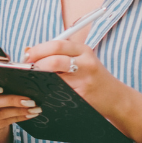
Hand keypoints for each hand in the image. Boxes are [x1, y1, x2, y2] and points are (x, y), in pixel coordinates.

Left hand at [23, 38, 141, 142]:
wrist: (116, 98)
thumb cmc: (91, 77)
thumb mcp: (80, 60)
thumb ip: (58, 54)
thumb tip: (27, 51)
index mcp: (83, 50)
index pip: (56, 45)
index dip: (37, 50)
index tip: (26, 56)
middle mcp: (86, 62)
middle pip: (54, 59)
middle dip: (36, 64)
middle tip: (26, 70)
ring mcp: (85, 80)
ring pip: (54, 76)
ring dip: (39, 78)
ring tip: (33, 80)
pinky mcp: (82, 95)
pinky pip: (59, 91)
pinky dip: (47, 91)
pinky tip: (43, 91)